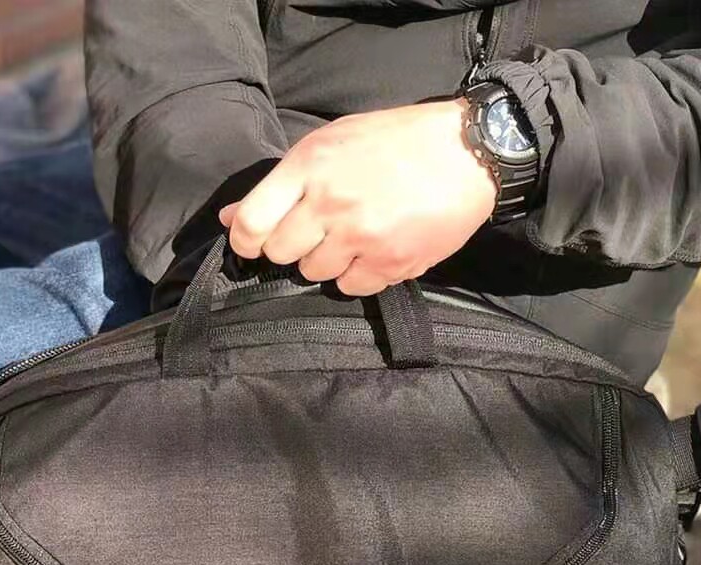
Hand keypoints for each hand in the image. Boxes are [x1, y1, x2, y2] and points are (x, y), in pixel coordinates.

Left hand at [218, 99, 496, 295]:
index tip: (255, 244)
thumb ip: (280, 184)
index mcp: (310, 165)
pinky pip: (351, 286)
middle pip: (280, 253)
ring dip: (328, 260)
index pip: (251, 224)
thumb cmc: (395, 142)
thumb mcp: (331, 143)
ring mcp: (360, 235)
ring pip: (314, 273)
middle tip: (318, 230)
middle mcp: (330, 202)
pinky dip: (359, 273)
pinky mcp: (389, 262)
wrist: (469, 151)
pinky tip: (376, 248)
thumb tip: (230, 219)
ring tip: (354, 234)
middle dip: (292, 246)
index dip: (246, 242)